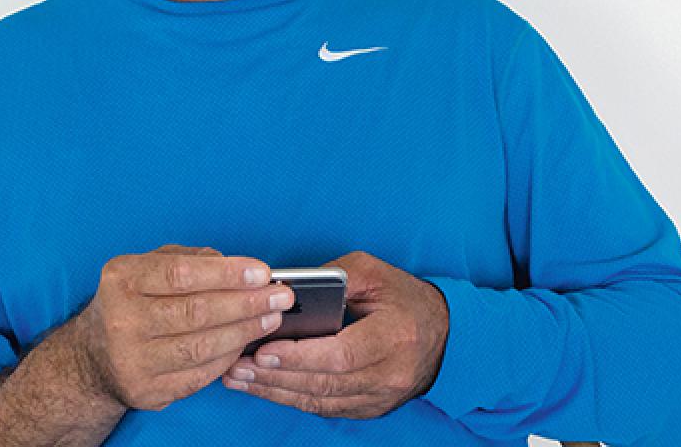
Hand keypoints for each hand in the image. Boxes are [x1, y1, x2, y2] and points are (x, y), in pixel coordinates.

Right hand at [76, 244, 296, 411]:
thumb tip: (235, 265)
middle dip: (246, 303)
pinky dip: (228, 358)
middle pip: (196, 311)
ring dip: (244, 331)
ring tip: (271, 318)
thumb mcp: (147, 266)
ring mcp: (132, 360)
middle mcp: (122, 320)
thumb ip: (189, 258)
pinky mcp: (146, 391)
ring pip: (201, 346)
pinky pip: (198, 375)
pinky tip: (245, 343)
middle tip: (280, 297)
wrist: (95, 357)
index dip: (226, 273)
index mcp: (122, 279)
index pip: (180, 274)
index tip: (262, 272)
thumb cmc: (132, 302)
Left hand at [221, 250, 448, 418]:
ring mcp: (381, 397)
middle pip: (325, 383)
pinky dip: (292, 398)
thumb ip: (333, 276)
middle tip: (236, 364)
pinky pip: (325, 408)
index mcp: (394, 336)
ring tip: (238, 377)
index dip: (300, 356)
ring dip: (275, 391)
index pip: (342, 354)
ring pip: (321, 400)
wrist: (443, 334)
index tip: (263, 351)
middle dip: (276, 376)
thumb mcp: (373, 272)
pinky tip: (264, 388)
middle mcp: (390, 374)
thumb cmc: (404, 297)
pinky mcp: (370, 408)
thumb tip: (286, 288)